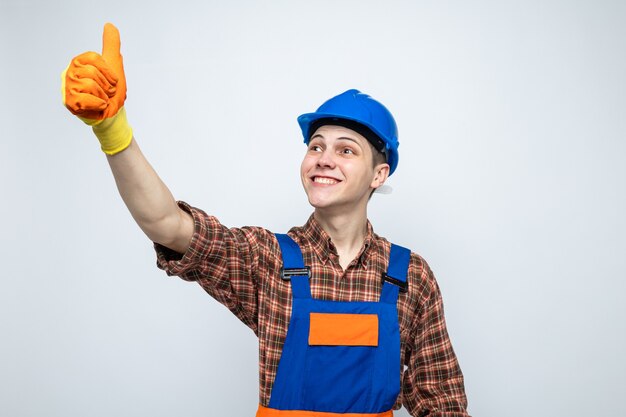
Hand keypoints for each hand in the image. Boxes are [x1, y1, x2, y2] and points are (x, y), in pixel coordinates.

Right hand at [62, 23, 132, 154]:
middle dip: (106, 86)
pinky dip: (98, 104)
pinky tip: (98, 106)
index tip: (113, 80)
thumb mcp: (114, 65)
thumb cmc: (113, 91)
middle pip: (92, 72)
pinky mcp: (69, 102)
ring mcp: (67, 88)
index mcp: (79, 62)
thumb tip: (109, 25)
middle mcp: (70, 72)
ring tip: (101, 99)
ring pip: (89, 85)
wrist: (114, 114)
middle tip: (106, 92)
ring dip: (103, 96)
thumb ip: (111, 45)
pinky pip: (86, 99)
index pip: (94, 59)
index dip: (109, 72)